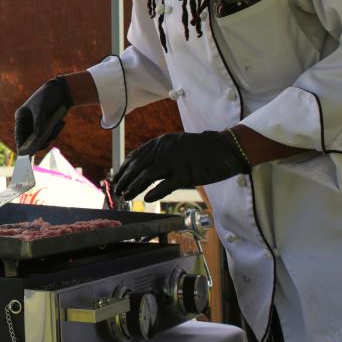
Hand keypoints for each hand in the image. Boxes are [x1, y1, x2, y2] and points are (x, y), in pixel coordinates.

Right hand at [14, 75, 72, 155]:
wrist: (60, 91)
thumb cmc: (46, 96)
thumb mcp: (41, 107)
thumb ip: (39, 122)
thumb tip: (38, 137)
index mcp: (21, 117)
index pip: (19, 134)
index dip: (21, 145)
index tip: (25, 154)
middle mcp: (28, 123)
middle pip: (30, 140)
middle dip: (39, 143)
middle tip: (46, 144)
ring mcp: (38, 126)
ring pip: (42, 139)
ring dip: (51, 135)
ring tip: (58, 124)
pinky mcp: (47, 127)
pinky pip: (50, 135)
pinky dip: (56, 131)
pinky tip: (61, 122)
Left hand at [112, 131, 250, 201]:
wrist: (225, 148)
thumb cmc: (201, 150)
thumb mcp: (176, 145)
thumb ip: (160, 155)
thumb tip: (143, 169)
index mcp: (161, 142)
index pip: (136, 156)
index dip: (124, 168)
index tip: (117, 178)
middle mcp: (165, 149)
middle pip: (138, 166)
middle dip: (125, 179)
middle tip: (116, 190)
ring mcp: (175, 161)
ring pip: (148, 176)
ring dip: (134, 187)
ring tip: (126, 196)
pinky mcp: (187, 174)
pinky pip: (166, 185)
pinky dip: (155, 192)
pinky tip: (147, 198)